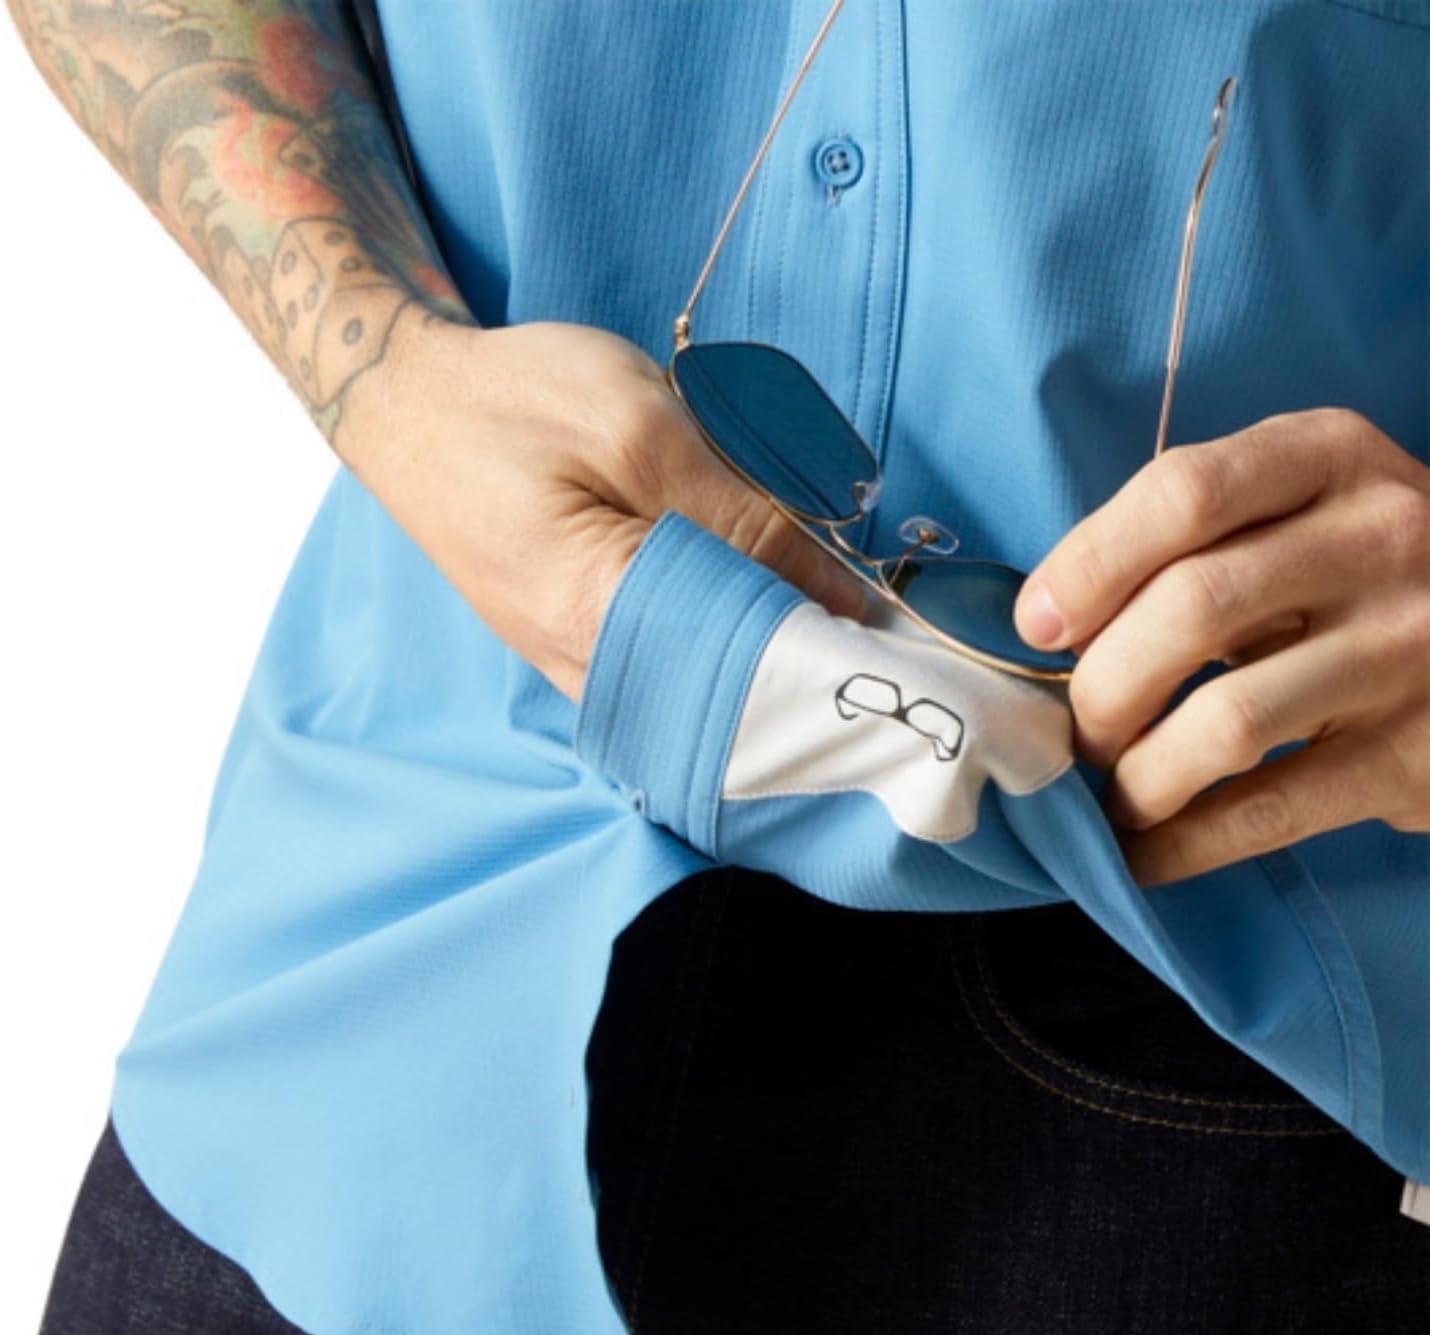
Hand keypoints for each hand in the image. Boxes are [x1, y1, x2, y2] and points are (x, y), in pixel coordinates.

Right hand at [334, 304, 867, 703]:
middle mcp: (585, 668)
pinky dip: (726, 652)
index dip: (836, 660)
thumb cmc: (514, 398)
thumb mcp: (641, 429)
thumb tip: (840, 595)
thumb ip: (745, 516)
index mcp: (599, 616)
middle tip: (889, 639)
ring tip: (838, 625)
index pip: (749, 671)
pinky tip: (766, 620)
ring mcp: (575, 667)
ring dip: (772, 662)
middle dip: (813, 672)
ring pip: (702, 695)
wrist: (406, 404)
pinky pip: (669, 676)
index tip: (909, 646)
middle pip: (730, 700)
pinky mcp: (575, 648)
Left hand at [1011, 408, 1429, 886]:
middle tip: (1075, 730)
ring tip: (1113, 792)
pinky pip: (1268, 809)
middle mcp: (1383, 537)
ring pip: (1226, 720)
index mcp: (1330, 456)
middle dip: (1101, 686)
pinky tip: (1142, 854)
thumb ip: (1194, 541)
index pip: (1183, 492)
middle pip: (1193, 607)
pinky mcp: (1417, 754)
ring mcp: (1410, 647)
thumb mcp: (1296, 512)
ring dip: (1137, 773)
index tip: (1036, 629)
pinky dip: (1182, 844)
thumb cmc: (1353, 572)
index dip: (1086, 566)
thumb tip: (1047, 628)